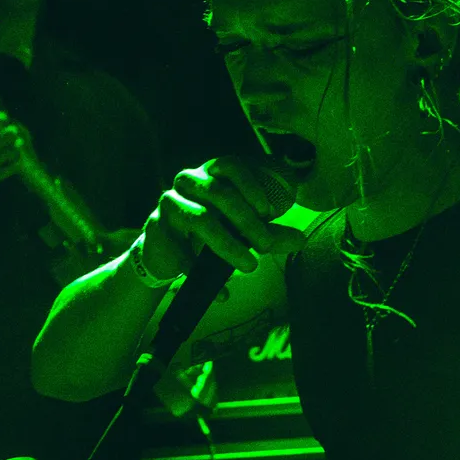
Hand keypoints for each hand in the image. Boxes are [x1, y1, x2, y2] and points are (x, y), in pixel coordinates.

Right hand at [0, 113, 32, 208]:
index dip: (1, 118)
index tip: (1, 120)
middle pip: (10, 134)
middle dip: (11, 132)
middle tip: (9, 134)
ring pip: (14, 150)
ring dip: (15, 146)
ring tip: (11, 147)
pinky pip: (14, 166)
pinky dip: (15, 160)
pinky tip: (10, 159)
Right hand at [138, 155, 305, 282]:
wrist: (166, 253)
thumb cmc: (209, 233)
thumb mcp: (240, 231)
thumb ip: (269, 233)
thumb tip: (302, 240)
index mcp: (210, 174)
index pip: (230, 166)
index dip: (251, 185)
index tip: (269, 212)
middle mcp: (187, 183)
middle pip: (218, 193)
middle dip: (246, 221)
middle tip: (265, 245)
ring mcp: (169, 206)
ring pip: (200, 219)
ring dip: (229, 245)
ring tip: (250, 266)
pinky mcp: (157, 233)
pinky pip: (182, 254)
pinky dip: (204, 274)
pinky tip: (222, 293)